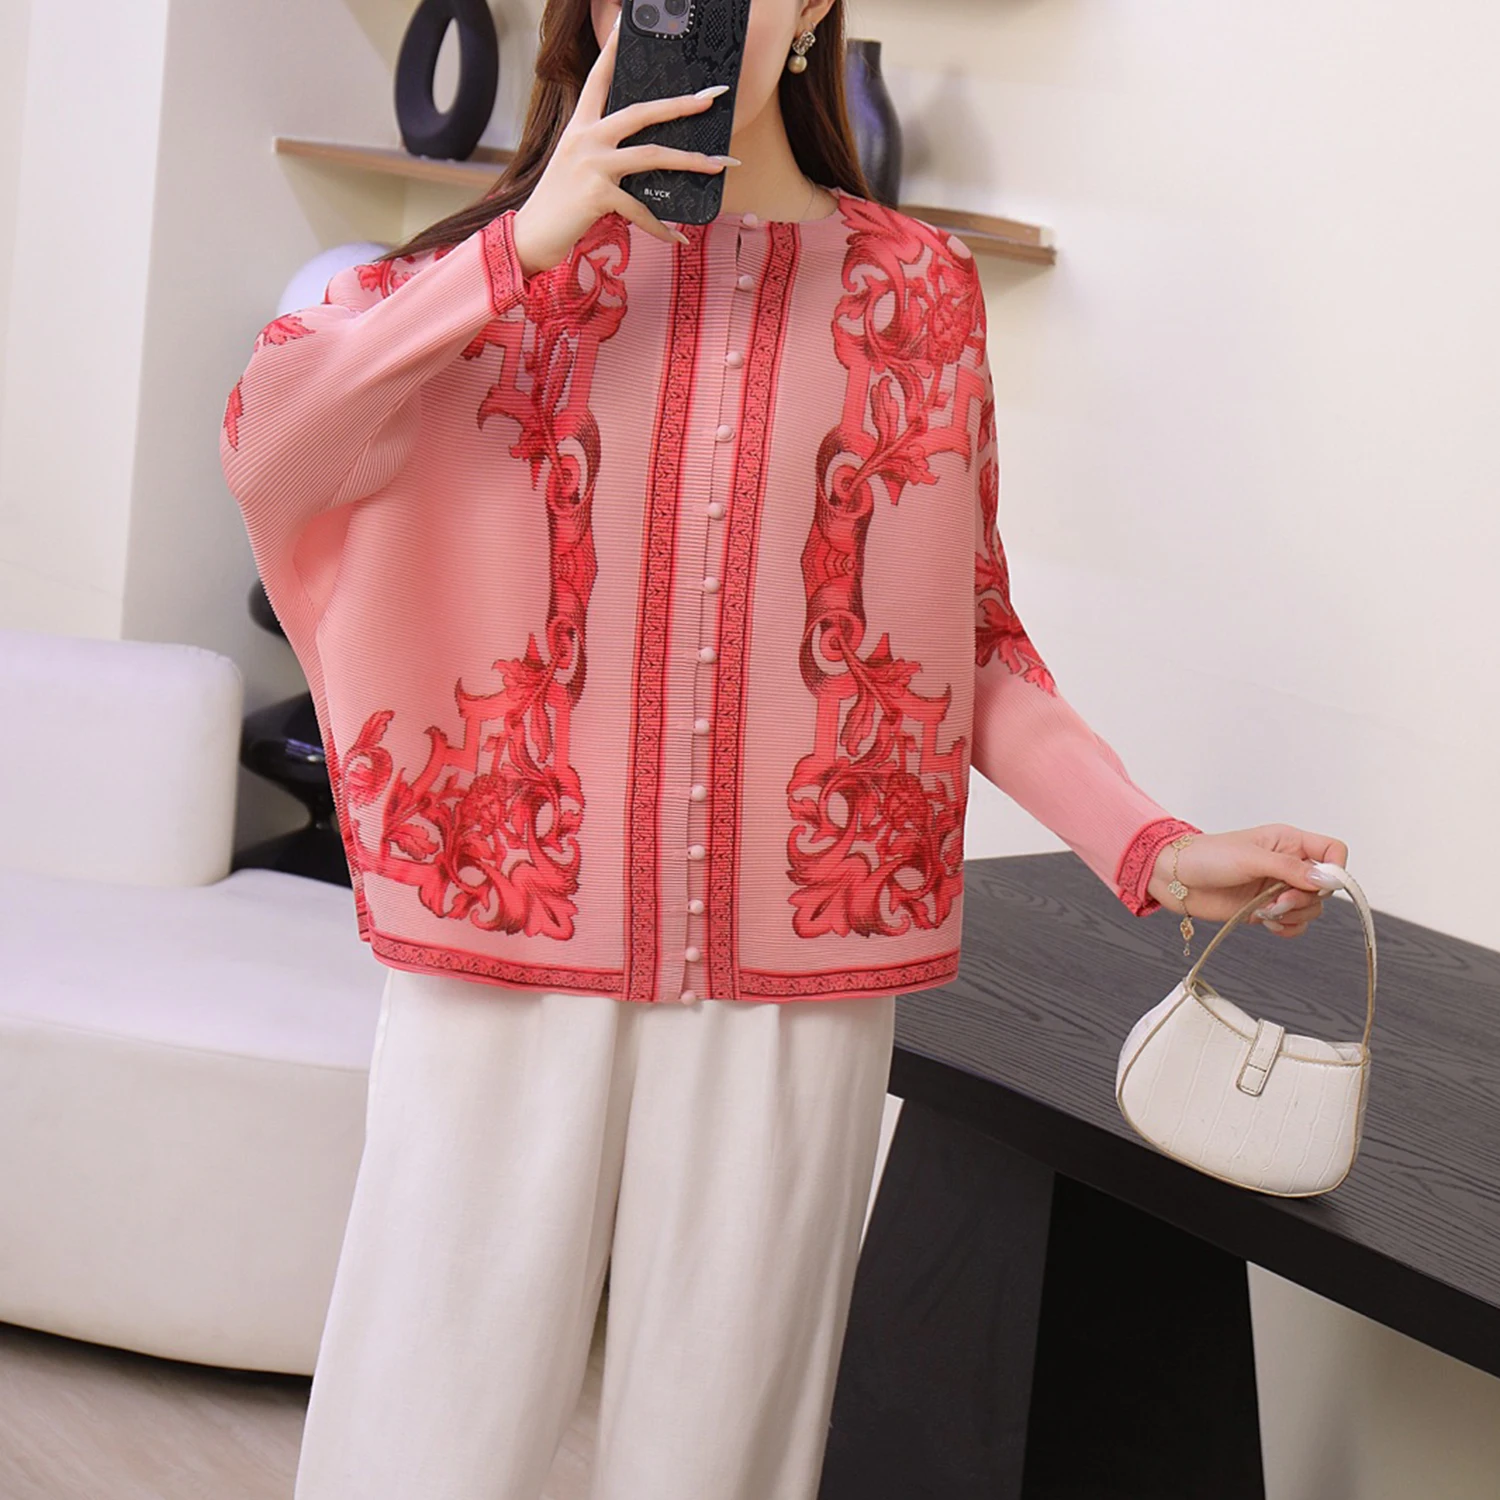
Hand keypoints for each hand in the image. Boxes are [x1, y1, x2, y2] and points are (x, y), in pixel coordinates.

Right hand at [511, 13, 739, 274]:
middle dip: (680, 104)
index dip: (613, 51)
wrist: (532, 235)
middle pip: (640, 112)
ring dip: (689, 160)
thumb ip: (605, 151)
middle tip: (711, 97)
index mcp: (580, 127)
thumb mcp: (578, 165)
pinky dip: (662, 228)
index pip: (599, 79)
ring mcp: (592, 165)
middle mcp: (586, 139)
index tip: (627, 25)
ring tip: (717, 164)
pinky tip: (679, 237)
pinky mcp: (597, 195)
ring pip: (651, 155)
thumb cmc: (559, 203)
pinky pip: (641, 209)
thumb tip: (646, 154)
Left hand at [1147, 823, 1349, 939]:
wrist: (1175, 879)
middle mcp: (1288, 864)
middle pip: (1324, 887)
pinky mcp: (1266, 908)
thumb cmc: (1206, 857)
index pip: (1333, 851)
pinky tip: (1266, 923)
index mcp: (1289, 842)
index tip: (1316, 884)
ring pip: (1311, 908)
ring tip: (1264, 910)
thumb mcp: (1250, 858)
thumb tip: (1326, 878)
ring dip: (1292, 914)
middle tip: (1277, 899)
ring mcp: (1277, 888)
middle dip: (1304, 898)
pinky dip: (1286, 927)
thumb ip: (1289, 868)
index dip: (1335, 870)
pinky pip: (1294, 923)